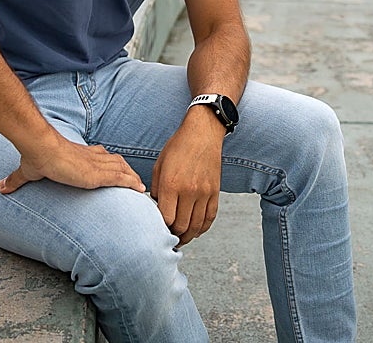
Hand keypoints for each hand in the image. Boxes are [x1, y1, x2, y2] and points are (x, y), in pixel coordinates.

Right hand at [0, 134, 145, 194]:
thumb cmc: (36, 156)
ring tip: (141, 187)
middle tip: (135, 181)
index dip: (108, 161)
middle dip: (125, 170)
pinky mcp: (97, 174)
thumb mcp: (27, 171)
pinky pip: (121, 178)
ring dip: (132, 177)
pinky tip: (141, 189)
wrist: (41, 148)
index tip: (115, 167)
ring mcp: (96, 164)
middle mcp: (91, 157)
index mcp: (79, 154)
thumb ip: (15, 180)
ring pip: (121, 168)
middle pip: (114, 160)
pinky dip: (132, 183)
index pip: (99, 155)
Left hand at [151, 109, 224, 245]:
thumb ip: (156, 189)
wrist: (202, 133)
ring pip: (196, 226)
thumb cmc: (177, 147)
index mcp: (171, 184)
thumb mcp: (159, 166)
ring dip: (188, 236)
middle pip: (181, 225)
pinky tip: (195, 231)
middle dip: (173, 234)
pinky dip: (202, 228)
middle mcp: (189, 190)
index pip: (166, 218)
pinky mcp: (215, 192)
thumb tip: (157, 209)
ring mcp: (204, 192)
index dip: (160, 227)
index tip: (157, 228)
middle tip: (168, 236)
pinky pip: (210, 218)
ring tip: (181, 238)